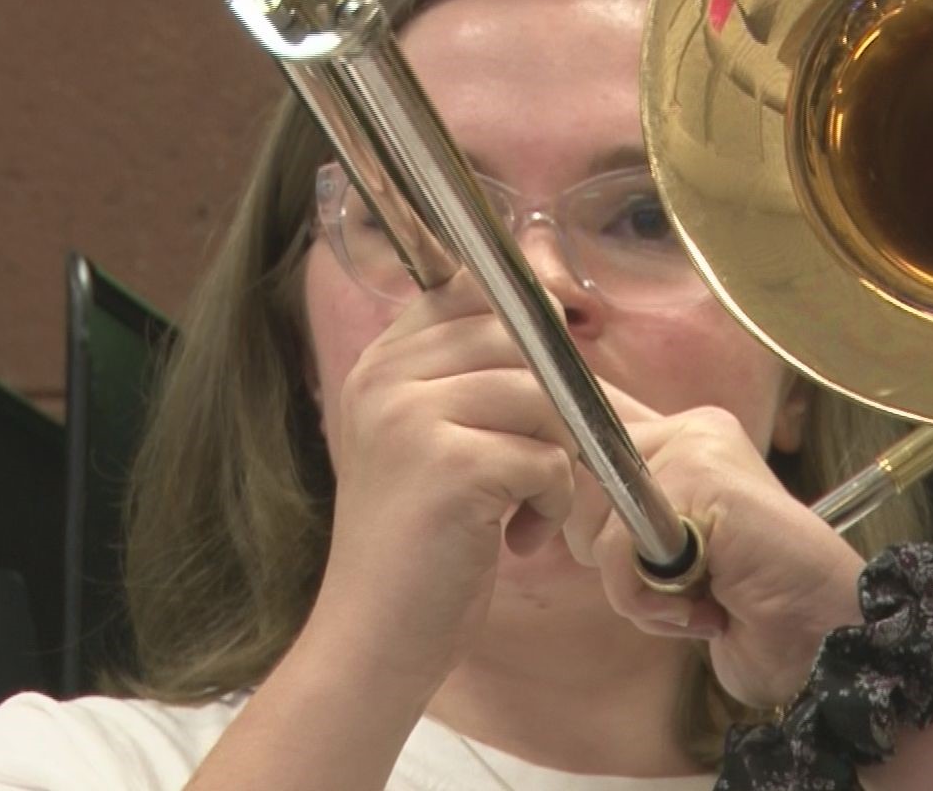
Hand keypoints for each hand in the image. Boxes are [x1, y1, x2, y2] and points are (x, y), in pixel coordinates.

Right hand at [312, 272, 579, 688]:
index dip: (524, 326)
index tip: (544, 380)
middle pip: (518, 339)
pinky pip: (548, 457)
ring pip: (543, 397)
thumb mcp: (427, 443)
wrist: (374, 638)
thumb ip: (466, 380)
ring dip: (558, 459)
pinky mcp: (450, 467)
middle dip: (555, 400)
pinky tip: (518, 538)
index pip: (470, 292)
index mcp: (379, 365)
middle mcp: (385, 379)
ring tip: (527, 508)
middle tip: (542, 463)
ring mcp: (412, 419)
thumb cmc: (420, 548)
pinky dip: (553, 502)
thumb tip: (548, 310)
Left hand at [563, 406, 865, 707]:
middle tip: (677, 591)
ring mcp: (700, 448)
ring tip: (696, 602)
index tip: (588, 556)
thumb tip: (548, 511)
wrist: (825, 645)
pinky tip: (704, 610)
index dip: (572, 509)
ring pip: (596, 520)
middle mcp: (692, 431)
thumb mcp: (673, 555)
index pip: (584, 448)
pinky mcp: (704, 479)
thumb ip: (626, 523)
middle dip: (609, 560)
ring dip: (635, 589)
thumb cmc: (752, 611)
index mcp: (686, 438)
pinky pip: (620, 546)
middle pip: (577, 484)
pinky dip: (648, 600)